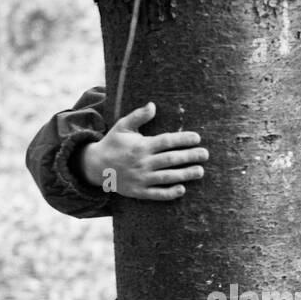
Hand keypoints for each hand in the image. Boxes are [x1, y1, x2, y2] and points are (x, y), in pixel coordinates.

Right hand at [78, 101, 207, 200]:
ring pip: (167, 177)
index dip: (183, 139)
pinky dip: (169, 193)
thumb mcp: (122, 126)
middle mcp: (142, 163)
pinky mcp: (139, 191)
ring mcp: (141, 178)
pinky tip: (182, 189)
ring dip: (185, 174)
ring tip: (200, 171)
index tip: (197, 138)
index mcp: (141, 146)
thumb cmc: (113, 143)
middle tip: (205, 154)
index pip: (166, 141)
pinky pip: (157, 194)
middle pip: (171, 159)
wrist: (95, 167)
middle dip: (190, 156)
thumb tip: (153, 105)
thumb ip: (138, 116)